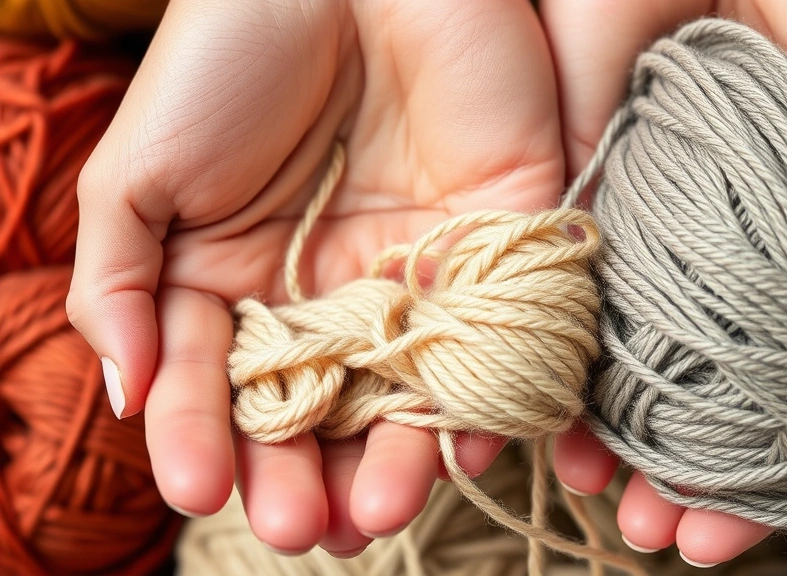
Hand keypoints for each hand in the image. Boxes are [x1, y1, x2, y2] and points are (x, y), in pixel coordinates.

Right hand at [66, 0, 559, 555]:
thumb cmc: (230, 53)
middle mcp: (335, 293)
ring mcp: (419, 274)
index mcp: (245, 282)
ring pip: (412, 393)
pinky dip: (484, 397)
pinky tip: (458, 449)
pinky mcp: (500, 244)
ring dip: (396, 460)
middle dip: (310, 473)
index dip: (210, 441)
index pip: (228, 388)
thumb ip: (120, 283)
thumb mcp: (141, 168)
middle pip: (327, 410)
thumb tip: (122, 397)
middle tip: (301, 526)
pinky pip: (497, 337)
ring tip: (375, 511)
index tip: (203, 490)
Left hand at [540, 0, 786, 565]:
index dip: (762, 479)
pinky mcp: (580, 191)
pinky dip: (546, 353)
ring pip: (615, 359)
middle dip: (672, 477)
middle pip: (693, 397)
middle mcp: (724, 267)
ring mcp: (648, 234)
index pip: (785, 400)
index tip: (728, 538)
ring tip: (597, 494)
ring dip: (601, 436)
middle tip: (654, 535)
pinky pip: (556, 289)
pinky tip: (542, 416)